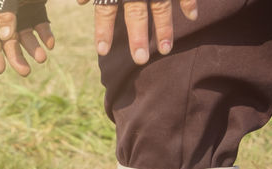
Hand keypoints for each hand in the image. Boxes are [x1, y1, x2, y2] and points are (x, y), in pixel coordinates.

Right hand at [0, 0, 55, 77]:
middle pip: (10, 42)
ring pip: (27, 36)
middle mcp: (7, 16)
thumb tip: (4, 37)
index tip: (1, 70)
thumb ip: (5, 15)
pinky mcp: (37, 8)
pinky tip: (50, 44)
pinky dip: (46, 35)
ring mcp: (22, 13)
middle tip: (26, 72)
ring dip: (34, 48)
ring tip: (42, 59)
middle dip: (17, 58)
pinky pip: (41, 25)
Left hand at [76, 0, 198, 63]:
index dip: (103, 30)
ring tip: (165, 50)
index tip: (102, 51)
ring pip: (161, 6)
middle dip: (137, 37)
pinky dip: (189, 1)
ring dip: (165, 29)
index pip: (105, 10)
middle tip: (139, 60)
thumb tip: (79, 2)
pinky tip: (192, 17)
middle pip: (136, 14)